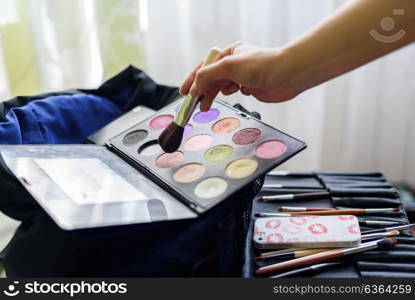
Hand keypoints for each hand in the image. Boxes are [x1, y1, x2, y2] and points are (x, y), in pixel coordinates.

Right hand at [179, 42, 301, 110]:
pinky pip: (233, 92)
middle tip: (192, 104)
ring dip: (212, 96)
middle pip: (211, 78)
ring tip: (205, 107)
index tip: (183, 92)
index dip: (192, 80)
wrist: (286, 75)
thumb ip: (208, 76)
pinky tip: (230, 96)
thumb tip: (195, 87)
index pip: (204, 67)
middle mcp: (234, 64)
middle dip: (201, 91)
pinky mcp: (250, 87)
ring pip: (221, 87)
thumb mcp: (228, 66)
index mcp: (228, 53)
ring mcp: (242, 76)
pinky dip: (229, 95)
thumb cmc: (260, 65)